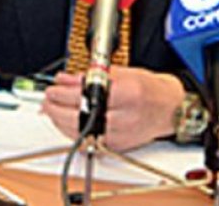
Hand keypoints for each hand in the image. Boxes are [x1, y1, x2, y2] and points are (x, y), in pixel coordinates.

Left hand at [40, 66, 183, 151]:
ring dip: (59, 120)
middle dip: (56, 107)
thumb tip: (64, 78)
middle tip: (48, 98)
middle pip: (79, 116)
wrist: (170, 109)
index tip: (54, 87)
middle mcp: (124, 117)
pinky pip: (86, 140)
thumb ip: (90, 76)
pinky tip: (64, 122)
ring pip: (79, 131)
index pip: (85, 96)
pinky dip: (72, 131)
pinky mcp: (116, 145)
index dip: (63, 92)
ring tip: (51, 108)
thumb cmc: (150, 90)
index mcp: (127, 94)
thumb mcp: (121, 73)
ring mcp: (120, 135)